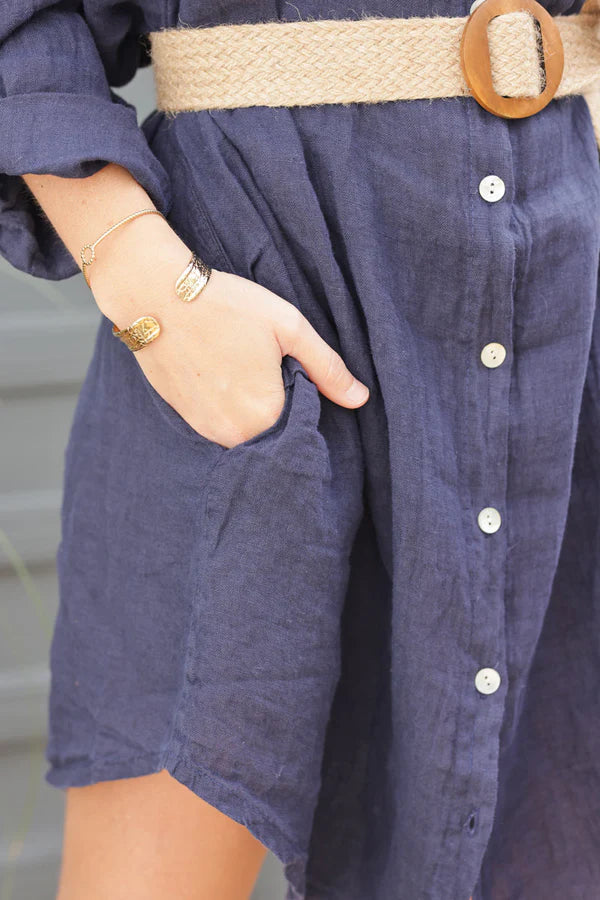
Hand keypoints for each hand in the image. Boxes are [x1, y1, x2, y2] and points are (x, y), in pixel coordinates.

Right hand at [91, 226, 369, 449]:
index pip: (303, 427)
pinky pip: (221, 426)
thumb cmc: (226, 305)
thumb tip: (360, 399)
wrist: (154, 295)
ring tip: (242, 366)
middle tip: (264, 364)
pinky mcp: (186, 421)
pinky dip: (228, 408)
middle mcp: (236, 435)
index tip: (292, 370)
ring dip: (253, 410)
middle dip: (279, 407)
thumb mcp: (289, 327)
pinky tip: (222, 373)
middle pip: (275, 433)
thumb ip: (327, 368)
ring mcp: (207, 431)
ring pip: (247, 432)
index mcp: (267, 415)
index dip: (305, 399)